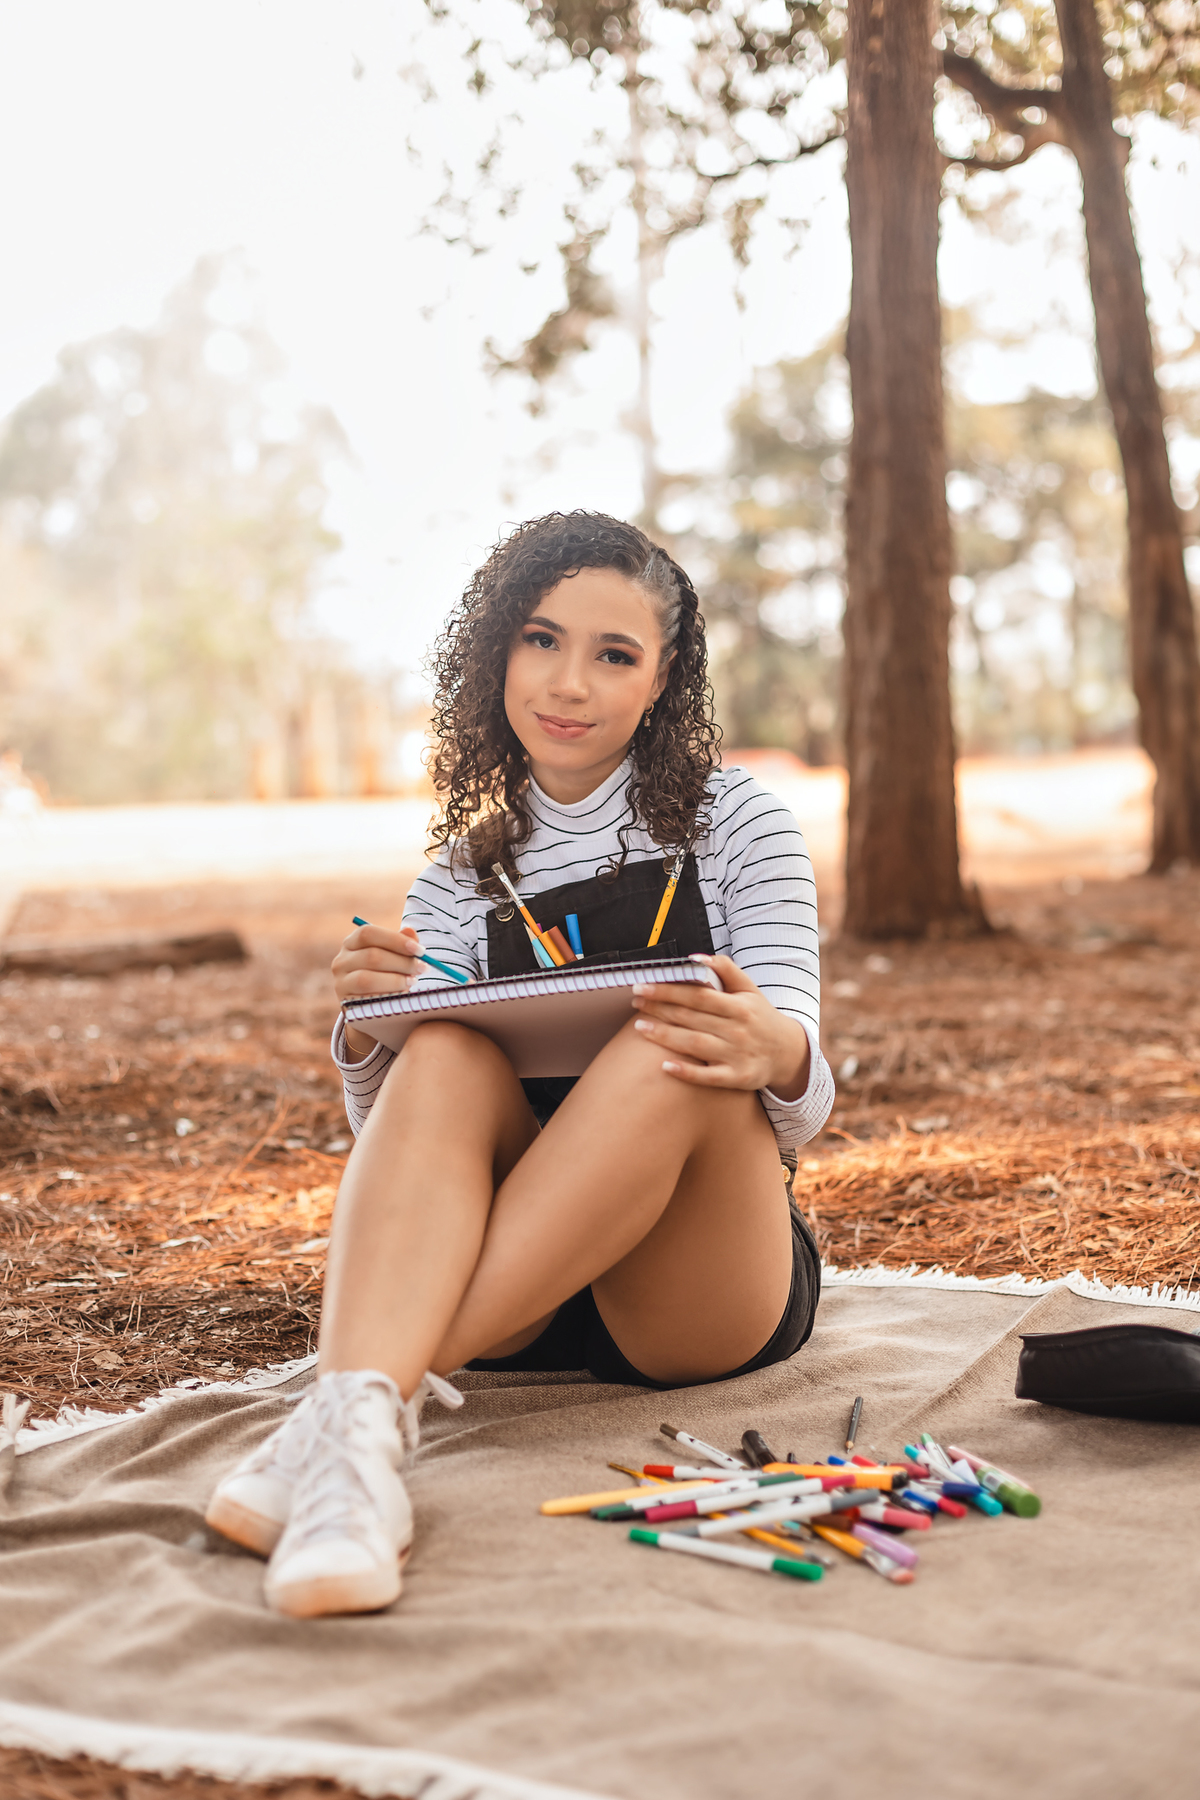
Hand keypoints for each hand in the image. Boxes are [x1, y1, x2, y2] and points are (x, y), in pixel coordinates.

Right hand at [332, 922, 423, 1061]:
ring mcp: (341, 983)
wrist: (373, 1006)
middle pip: (371, 956)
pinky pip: (367, 999)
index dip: (396, 940)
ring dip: (395, 980)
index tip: (420, 950)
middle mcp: (341, 961)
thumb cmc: (386, 974)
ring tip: (412, 982)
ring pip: (367, 979)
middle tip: (422, 968)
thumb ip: (402, 944)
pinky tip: (401, 995)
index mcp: (351, 943)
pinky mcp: (345, 1004)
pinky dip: (388, 996)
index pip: (368, 933)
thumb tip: (409, 931)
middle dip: (402, 962)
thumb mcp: (394, 956)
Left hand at [630, 955, 811, 1098]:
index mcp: (739, 1006)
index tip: (644, 985)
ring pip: (695, 1045)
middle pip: (692, 1018)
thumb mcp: (750, 990)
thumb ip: (726, 970)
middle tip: (635, 1002)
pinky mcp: (737, 1078)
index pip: (698, 996)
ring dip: (665, 1037)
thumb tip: (697, 957)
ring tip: (640, 1027)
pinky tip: (665, 1066)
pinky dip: (687, 1073)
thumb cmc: (760, 1017)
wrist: (787, 1053)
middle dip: (660, 1009)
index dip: (669, 990)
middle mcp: (738, 1031)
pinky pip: (708, 1077)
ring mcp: (737, 1056)